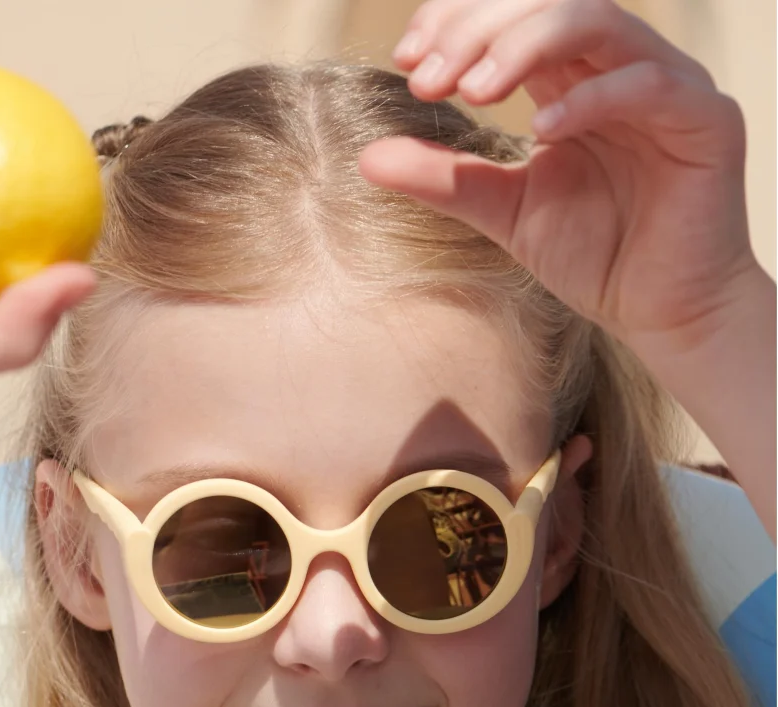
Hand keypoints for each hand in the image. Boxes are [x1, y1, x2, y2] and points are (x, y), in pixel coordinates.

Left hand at [358, 0, 762, 362]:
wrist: (657, 311)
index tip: (408, 61)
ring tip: (472, 92)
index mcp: (568, 79)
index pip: (510, 15)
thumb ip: (443, 178)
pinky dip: (590, 98)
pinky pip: (648, 84)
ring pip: (594, 21)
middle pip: (545, 3)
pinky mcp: (705, 119)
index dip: (456, 21)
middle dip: (476, 30)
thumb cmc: (592, 254)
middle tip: (427, 78)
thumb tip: (366, 157)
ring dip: (524, 45)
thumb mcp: (502, 210)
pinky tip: (541, 129)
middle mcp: (615, 67)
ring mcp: (664, 86)